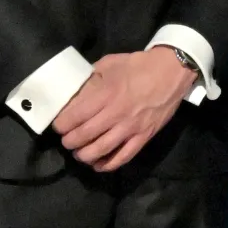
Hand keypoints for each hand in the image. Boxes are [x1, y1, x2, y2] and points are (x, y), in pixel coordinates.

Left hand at [51, 47, 197, 171]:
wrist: (171, 71)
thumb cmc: (139, 65)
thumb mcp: (110, 63)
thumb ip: (93, 76)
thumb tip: (77, 86)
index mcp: (106, 94)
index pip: (77, 115)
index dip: (63, 124)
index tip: (57, 126)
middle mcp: (116, 113)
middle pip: (86, 135)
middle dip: (70, 142)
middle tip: (65, 142)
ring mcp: (130, 128)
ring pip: (102, 149)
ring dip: (85, 155)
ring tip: (78, 154)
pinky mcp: (143, 137)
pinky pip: (123, 156)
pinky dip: (108, 164)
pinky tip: (98, 165)